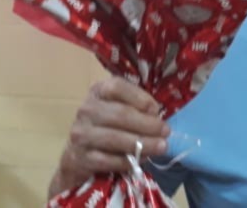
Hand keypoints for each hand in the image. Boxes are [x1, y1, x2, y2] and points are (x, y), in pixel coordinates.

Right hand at [48, 77, 168, 198]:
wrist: (80, 155)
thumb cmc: (110, 126)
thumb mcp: (122, 109)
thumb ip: (138, 107)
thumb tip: (155, 114)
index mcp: (98, 91)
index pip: (116, 87)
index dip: (139, 97)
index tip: (156, 110)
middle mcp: (86, 110)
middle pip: (119, 114)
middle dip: (147, 124)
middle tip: (166, 132)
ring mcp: (80, 134)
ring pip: (114, 138)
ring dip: (142, 143)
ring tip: (161, 147)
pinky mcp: (80, 157)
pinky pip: (107, 159)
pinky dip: (127, 160)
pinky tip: (142, 159)